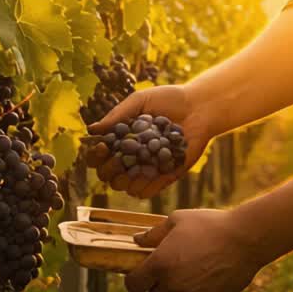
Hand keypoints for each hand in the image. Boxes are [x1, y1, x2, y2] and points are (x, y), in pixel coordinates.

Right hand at [88, 85, 213, 198]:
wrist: (200, 108)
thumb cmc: (170, 100)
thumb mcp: (141, 101)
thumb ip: (117, 115)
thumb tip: (92, 129)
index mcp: (122, 140)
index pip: (99, 156)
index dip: (95, 156)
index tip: (103, 146)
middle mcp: (132, 157)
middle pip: (108, 176)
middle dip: (108, 170)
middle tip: (118, 158)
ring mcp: (148, 168)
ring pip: (126, 187)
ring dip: (125, 181)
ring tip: (134, 167)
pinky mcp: (165, 176)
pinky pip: (148, 191)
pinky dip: (145, 187)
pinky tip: (150, 173)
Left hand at [124, 209, 264, 291]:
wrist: (247, 238)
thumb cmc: (211, 224)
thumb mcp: (178, 220)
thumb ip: (153, 234)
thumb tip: (137, 241)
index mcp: (160, 265)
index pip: (133, 285)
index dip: (135, 279)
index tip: (143, 272)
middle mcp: (173, 285)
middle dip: (159, 284)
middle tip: (173, 267)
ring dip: (180, 288)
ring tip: (196, 267)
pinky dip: (200, 291)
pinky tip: (211, 271)